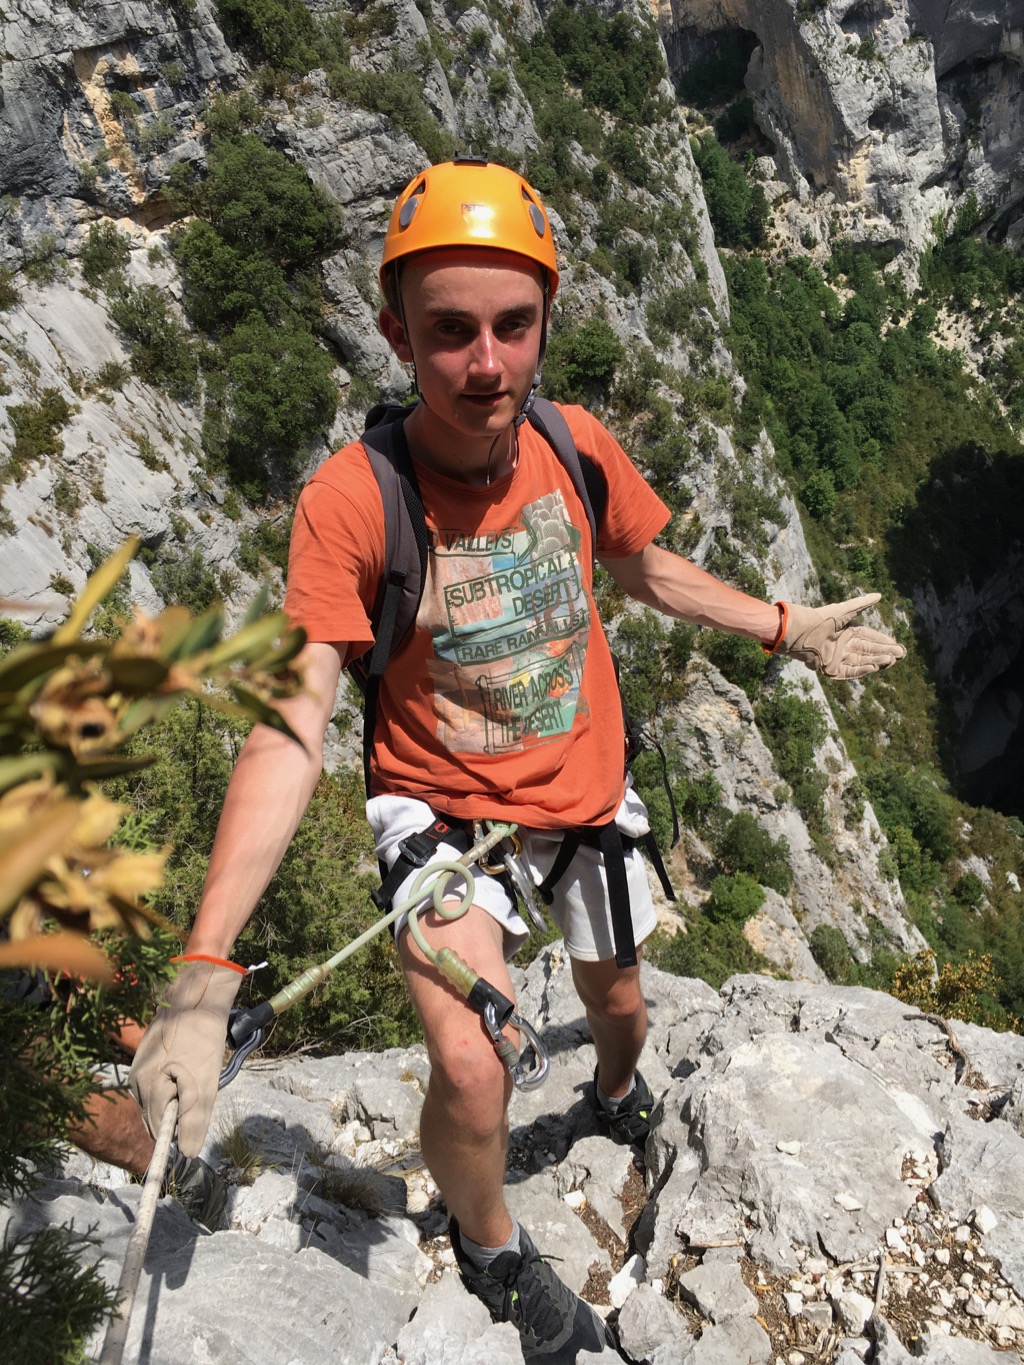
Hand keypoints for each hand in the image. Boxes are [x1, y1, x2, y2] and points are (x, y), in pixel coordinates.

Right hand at [128, 957, 243, 1156]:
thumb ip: (194, 1120)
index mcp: (146, 1087)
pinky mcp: (147, 1056)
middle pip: (157, 1115)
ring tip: (196, 1074)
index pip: (157, 1129)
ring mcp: (139, 1066)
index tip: (192, 1133)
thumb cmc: (202, 1037)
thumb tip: (188, 1154)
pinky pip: (160, 1082)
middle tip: (200, 1090)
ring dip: (178, 1096)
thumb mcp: (205, 1084)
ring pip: (159, 1098)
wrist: (199, 995)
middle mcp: (136, 1079)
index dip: (176, 1134)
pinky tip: (189, 1064)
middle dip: (178, 1112)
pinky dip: (175, 1081)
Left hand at [777, 593, 905, 679]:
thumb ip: (862, 603)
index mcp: (846, 632)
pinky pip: (850, 671)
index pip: (869, 638)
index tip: (898, 644)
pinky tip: (875, 666)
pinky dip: (862, 669)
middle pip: (868, 651)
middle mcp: (843, 645)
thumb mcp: (844, 610)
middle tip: (901, 654)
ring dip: (877, 661)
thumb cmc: (821, 618)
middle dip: (885, 652)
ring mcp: (837, 658)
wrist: (801, 632)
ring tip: (892, 659)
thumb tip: (879, 595)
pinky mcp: (831, 669)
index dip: (883, 641)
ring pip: (862, 661)